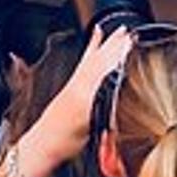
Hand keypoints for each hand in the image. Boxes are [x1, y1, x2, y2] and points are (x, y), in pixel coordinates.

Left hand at [23, 24, 133, 172]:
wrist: (41, 145)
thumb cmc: (63, 142)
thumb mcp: (92, 133)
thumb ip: (108, 114)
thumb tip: (123, 99)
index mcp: (85, 95)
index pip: (107, 70)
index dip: (121, 56)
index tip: (134, 43)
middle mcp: (79, 85)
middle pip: (101, 61)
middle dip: (117, 46)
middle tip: (133, 33)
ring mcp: (74, 84)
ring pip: (94, 59)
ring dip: (107, 44)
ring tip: (120, 31)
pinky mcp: (71, 85)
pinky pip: (85, 61)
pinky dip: (92, 47)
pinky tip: (97, 35)